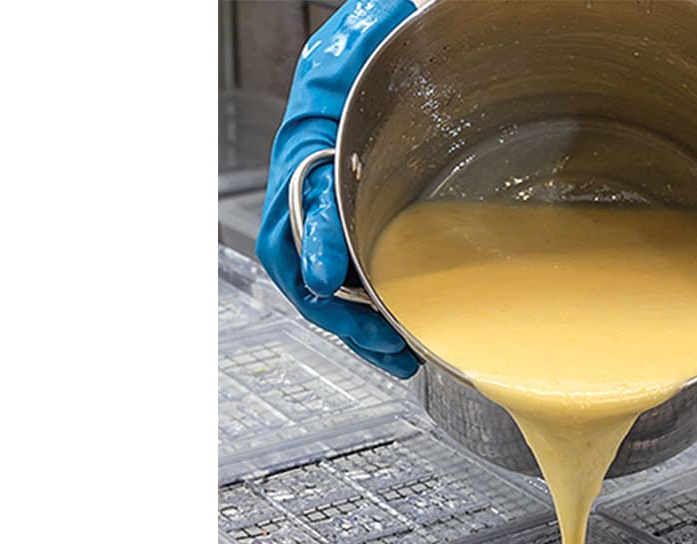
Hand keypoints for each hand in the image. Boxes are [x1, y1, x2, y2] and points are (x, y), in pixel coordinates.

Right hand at [256, 0, 419, 375]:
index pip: (306, 198)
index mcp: (309, 144)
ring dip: (354, 326)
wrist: (371, 57)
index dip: (316, 238)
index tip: (322, 275)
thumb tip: (390, 26)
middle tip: (379, 339)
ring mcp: (322, 211)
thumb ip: (369, 43)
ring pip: (321, 284)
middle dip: (338, 310)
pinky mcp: (346, 229)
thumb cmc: (371, 52)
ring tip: (393, 357)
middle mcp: (307, 185)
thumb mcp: (369, 42)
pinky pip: (343, 283)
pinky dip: (364, 317)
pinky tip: (393, 342)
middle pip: (303, 263)